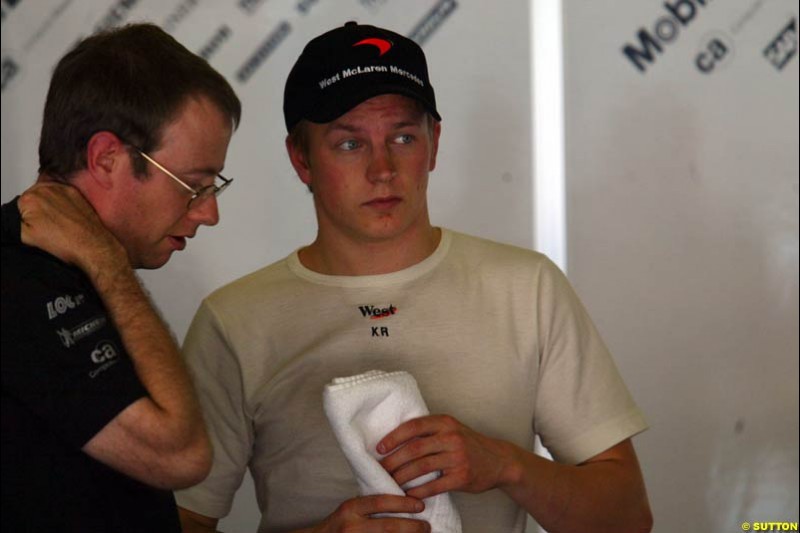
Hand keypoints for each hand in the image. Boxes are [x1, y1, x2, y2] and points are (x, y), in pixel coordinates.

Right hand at [18, 181, 126, 273]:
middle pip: (32, 199)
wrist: (92, 246)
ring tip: (57, 224)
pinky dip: (61, 203)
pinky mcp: (75, 193)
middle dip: (36, 211)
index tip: (34, 227)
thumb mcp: (26, 237)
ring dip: (48, 206)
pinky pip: (61, 195)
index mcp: (30, 199)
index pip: (19, 206)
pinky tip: (66, 218)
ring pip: (46, 196)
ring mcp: (62, 189)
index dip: (25, 219)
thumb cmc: (65, 243)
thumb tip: (14, 217)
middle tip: (46, 227)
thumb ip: (13, 222)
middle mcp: (46, 189)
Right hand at [311, 495, 429, 532]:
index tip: (420, 505)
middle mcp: (351, 526)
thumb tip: (402, 500)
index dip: (403, 504)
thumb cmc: (339, 525)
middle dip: (411, 526)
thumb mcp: (350, 509)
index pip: (381, 502)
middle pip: (388, 526)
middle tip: (426, 526)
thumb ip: (370, 505)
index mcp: (351, 508)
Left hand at [377, 415, 513, 499]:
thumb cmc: (469, 444)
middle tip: (380, 470)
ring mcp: (457, 457)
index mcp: (445, 422)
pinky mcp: (462, 477)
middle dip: (393, 460)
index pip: (413, 427)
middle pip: (414, 449)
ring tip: (390, 482)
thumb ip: (430, 430)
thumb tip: (396, 440)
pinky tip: (408, 495)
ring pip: (421, 467)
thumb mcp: (452, 429)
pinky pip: (434, 485)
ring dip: (402, 477)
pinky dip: (418, 492)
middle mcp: (451, 437)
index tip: (379, 448)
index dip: (393, 437)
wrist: (500, 461)